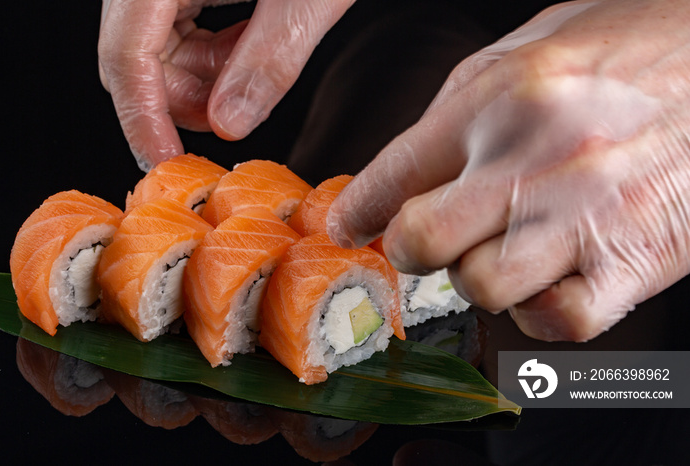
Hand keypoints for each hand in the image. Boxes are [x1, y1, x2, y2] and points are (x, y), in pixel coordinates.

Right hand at [99, 0, 353, 170]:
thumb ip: (269, 59)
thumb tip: (229, 125)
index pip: (126, 55)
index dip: (142, 119)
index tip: (163, 163)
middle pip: (136, 55)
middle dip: (185, 97)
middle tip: (237, 109)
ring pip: (158, 47)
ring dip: (205, 76)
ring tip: (257, 55)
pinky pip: (180, 26)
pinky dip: (215, 50)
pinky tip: (251, 38)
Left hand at [327, 0, 689, 341]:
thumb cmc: (635, 48)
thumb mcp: (531, 46)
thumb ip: (459, 105)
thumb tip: (407, 167)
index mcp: (501, 98)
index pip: (391, 175)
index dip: (357, 211)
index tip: (348, 227)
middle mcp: (536, 159)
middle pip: (421, 242)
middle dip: (408, 248)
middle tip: (421, 240)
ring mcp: (586, 217)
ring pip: (481, 289)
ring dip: (477, 278)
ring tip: (500, 251)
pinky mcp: (636, 264)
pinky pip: (556, 322)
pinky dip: (540, 311)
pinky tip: (549, 280)